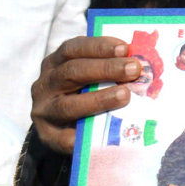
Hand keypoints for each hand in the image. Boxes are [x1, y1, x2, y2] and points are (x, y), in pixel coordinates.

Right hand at [30, 37, 137, 154]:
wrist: (59, 129)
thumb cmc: (81, 94)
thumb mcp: (87, 76)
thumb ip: (106, 67)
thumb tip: (140, 61)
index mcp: (54, 64)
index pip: (73, 49)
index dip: (98, 46)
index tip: (124, 48)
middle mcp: (45, 85)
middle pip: (72, 72)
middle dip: (105, 69)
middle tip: (134, 69)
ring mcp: (44, 111)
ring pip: (68, 105)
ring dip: (99, 99)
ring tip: (125, 95)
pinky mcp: (48, 136)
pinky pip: (65, 138)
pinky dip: (85, 135)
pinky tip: (105, 134)